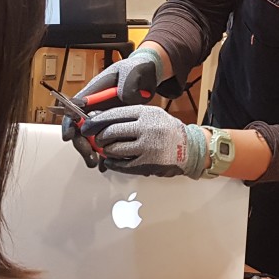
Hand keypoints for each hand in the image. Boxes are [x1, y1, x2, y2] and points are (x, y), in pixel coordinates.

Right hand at [61, 49, 161, 167]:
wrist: (147, 76)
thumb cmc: (135, 71)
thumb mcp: (131, 73)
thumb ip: (127, 86)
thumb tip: (124, 98)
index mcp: (93, 93)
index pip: (73, 109)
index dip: (68, 124)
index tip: (69, 136)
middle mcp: (95, 107)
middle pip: (80, 128)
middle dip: (81, 144)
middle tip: (89, 155)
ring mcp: (104, 117)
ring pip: (91, 137)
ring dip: (91, 151)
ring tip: (96, 163)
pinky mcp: (114, 125)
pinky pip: (106, 140)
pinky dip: (106, 152)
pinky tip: (107, 163)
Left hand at [80, 105, 206, 177]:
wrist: (190, 149)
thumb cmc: (169, 131)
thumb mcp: (153, 115)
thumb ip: (131, 116)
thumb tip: (101, 119)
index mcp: (147, 114)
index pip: (114, 114)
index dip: (97, 121)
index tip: (88, 125)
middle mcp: (147, 128)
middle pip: (111, 132)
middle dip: (100, 137)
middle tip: (97, 139)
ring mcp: (147, 147)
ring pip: (114, 149)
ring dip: (107, 150)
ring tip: (109, 149)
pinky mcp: (147, 163)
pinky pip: (121, 165)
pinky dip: (112, 163)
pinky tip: (111, 161)